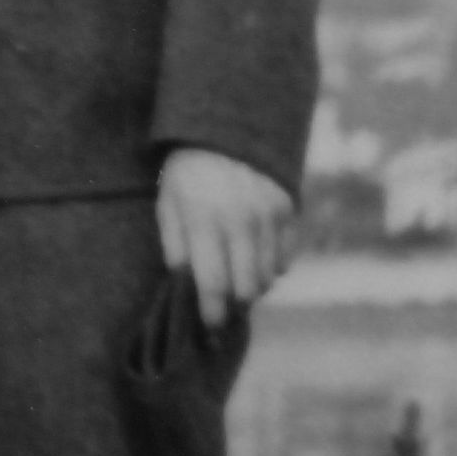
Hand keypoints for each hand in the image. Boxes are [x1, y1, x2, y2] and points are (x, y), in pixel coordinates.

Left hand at [157, 147, 298, 328]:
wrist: (226, 128)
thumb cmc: (187, 170)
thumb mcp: (168, 201)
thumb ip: (174, 244)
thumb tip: (183, 283)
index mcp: (203, 219)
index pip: (212, 283)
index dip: (212, 312)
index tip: (209, 327)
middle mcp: (240, 221)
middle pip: (247, 287)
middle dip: (234, 303)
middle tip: (223, 305)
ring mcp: (268, 216)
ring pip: (268, 276)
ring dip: (252, 287)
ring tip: (236, 282)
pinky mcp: (288, 210)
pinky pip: (285, 258)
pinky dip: (270, 267)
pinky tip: (253, 259)